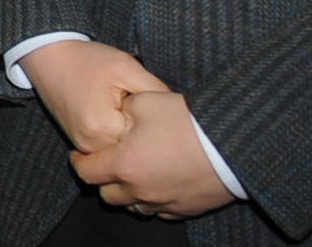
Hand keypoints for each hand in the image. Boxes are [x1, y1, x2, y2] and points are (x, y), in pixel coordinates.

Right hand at [20, 39, 170, 155]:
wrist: (47, 56)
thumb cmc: (87, 59)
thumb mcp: (126, 67)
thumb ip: (155, 90)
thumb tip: (179, 113)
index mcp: (103, 129)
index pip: (146, 139)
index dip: (156, 123)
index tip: (158, 108)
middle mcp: (90, 145)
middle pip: (134, 149)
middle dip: (145, 132)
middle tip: (149, 108)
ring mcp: (82, 146)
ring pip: (121, 151)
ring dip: (131, 135)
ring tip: (132, 109)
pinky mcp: (79, 142)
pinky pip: (108, 147)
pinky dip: (118, 134)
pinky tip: (120, 113)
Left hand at [73, 90, 235, 219]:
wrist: (233, 144)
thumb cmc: (185, 121)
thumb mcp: (145, 101)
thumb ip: (123, 109)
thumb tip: (118, 114)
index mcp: (123, 166)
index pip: (86, 172)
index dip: (79, 161)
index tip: (80, 153)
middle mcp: (140, 191)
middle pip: (108, 195)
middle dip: (103, 179)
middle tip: (109, 162)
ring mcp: (164, 203)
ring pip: (134, 206)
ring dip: (128, 192)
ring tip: (133, 172)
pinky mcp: (186, 209)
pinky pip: (161, 211)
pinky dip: (153, 199)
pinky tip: (158, 181)